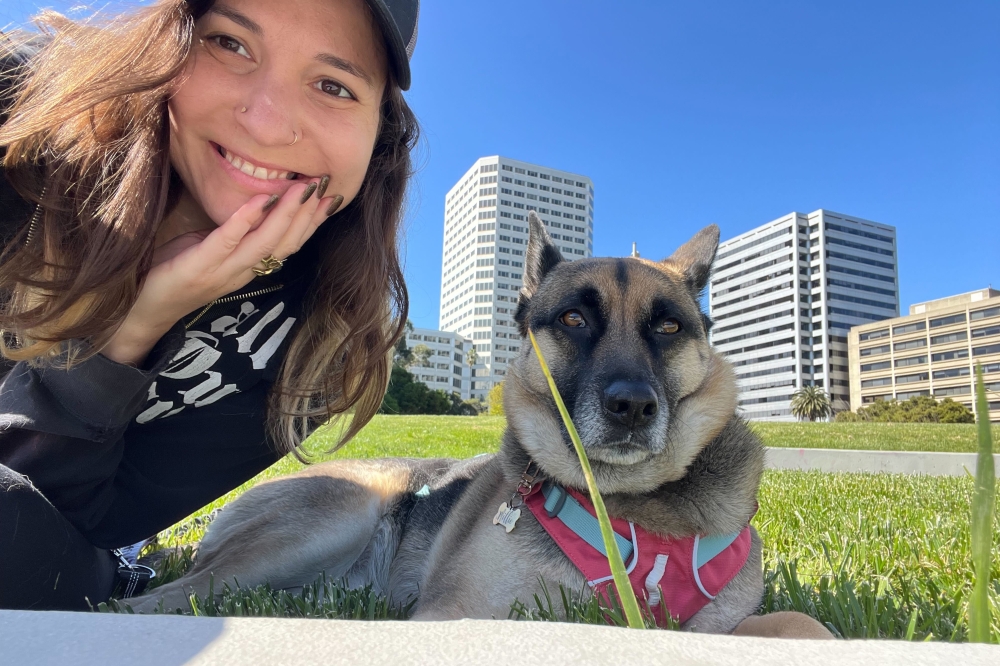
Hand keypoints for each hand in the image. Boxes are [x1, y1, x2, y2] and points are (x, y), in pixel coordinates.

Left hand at [103, 180, 338, 365]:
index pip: (289, 245)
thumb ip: (231, 234)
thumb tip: (251, 207)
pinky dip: (247, 219)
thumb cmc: (170, 274)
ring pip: (265, 243)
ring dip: (288, 214)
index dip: (312, 222)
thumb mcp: (208, 250)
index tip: (331, 198)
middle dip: (308, 213)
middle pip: (285, 244)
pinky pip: (228, 241)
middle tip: (325, 185)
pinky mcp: (199, 268)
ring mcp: (222, 273)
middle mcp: (241, 273)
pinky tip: (262, 199)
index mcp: (247, 269)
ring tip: (303, 187)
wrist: (139, 312)